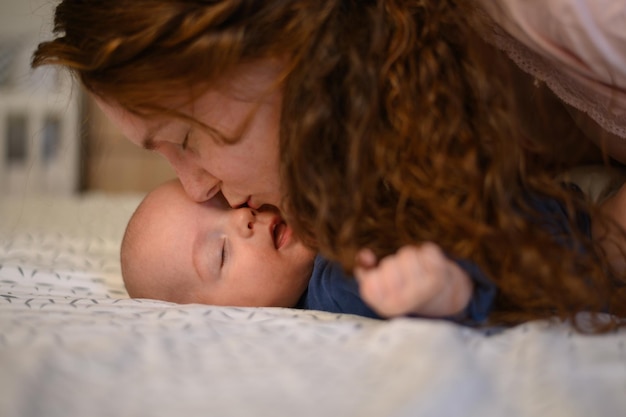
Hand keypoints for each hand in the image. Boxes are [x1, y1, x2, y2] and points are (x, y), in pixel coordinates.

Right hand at [354, 242, 472, 317]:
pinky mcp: (441, 275)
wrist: (441, 299)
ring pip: (408, 254)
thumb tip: (366, 256)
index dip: (375, 275)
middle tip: (404, 277)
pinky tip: (430, 266)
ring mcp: (424, 288)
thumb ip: (365, 271)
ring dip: (411, 258)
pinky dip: (427, 253)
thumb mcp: (381, 287)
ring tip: (417, 271)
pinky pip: (427, 250)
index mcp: (386, 307)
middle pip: (389, 264)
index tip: (386, 283)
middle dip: (394, 264)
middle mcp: (405, 301)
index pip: (370, 281)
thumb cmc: (405, 291)